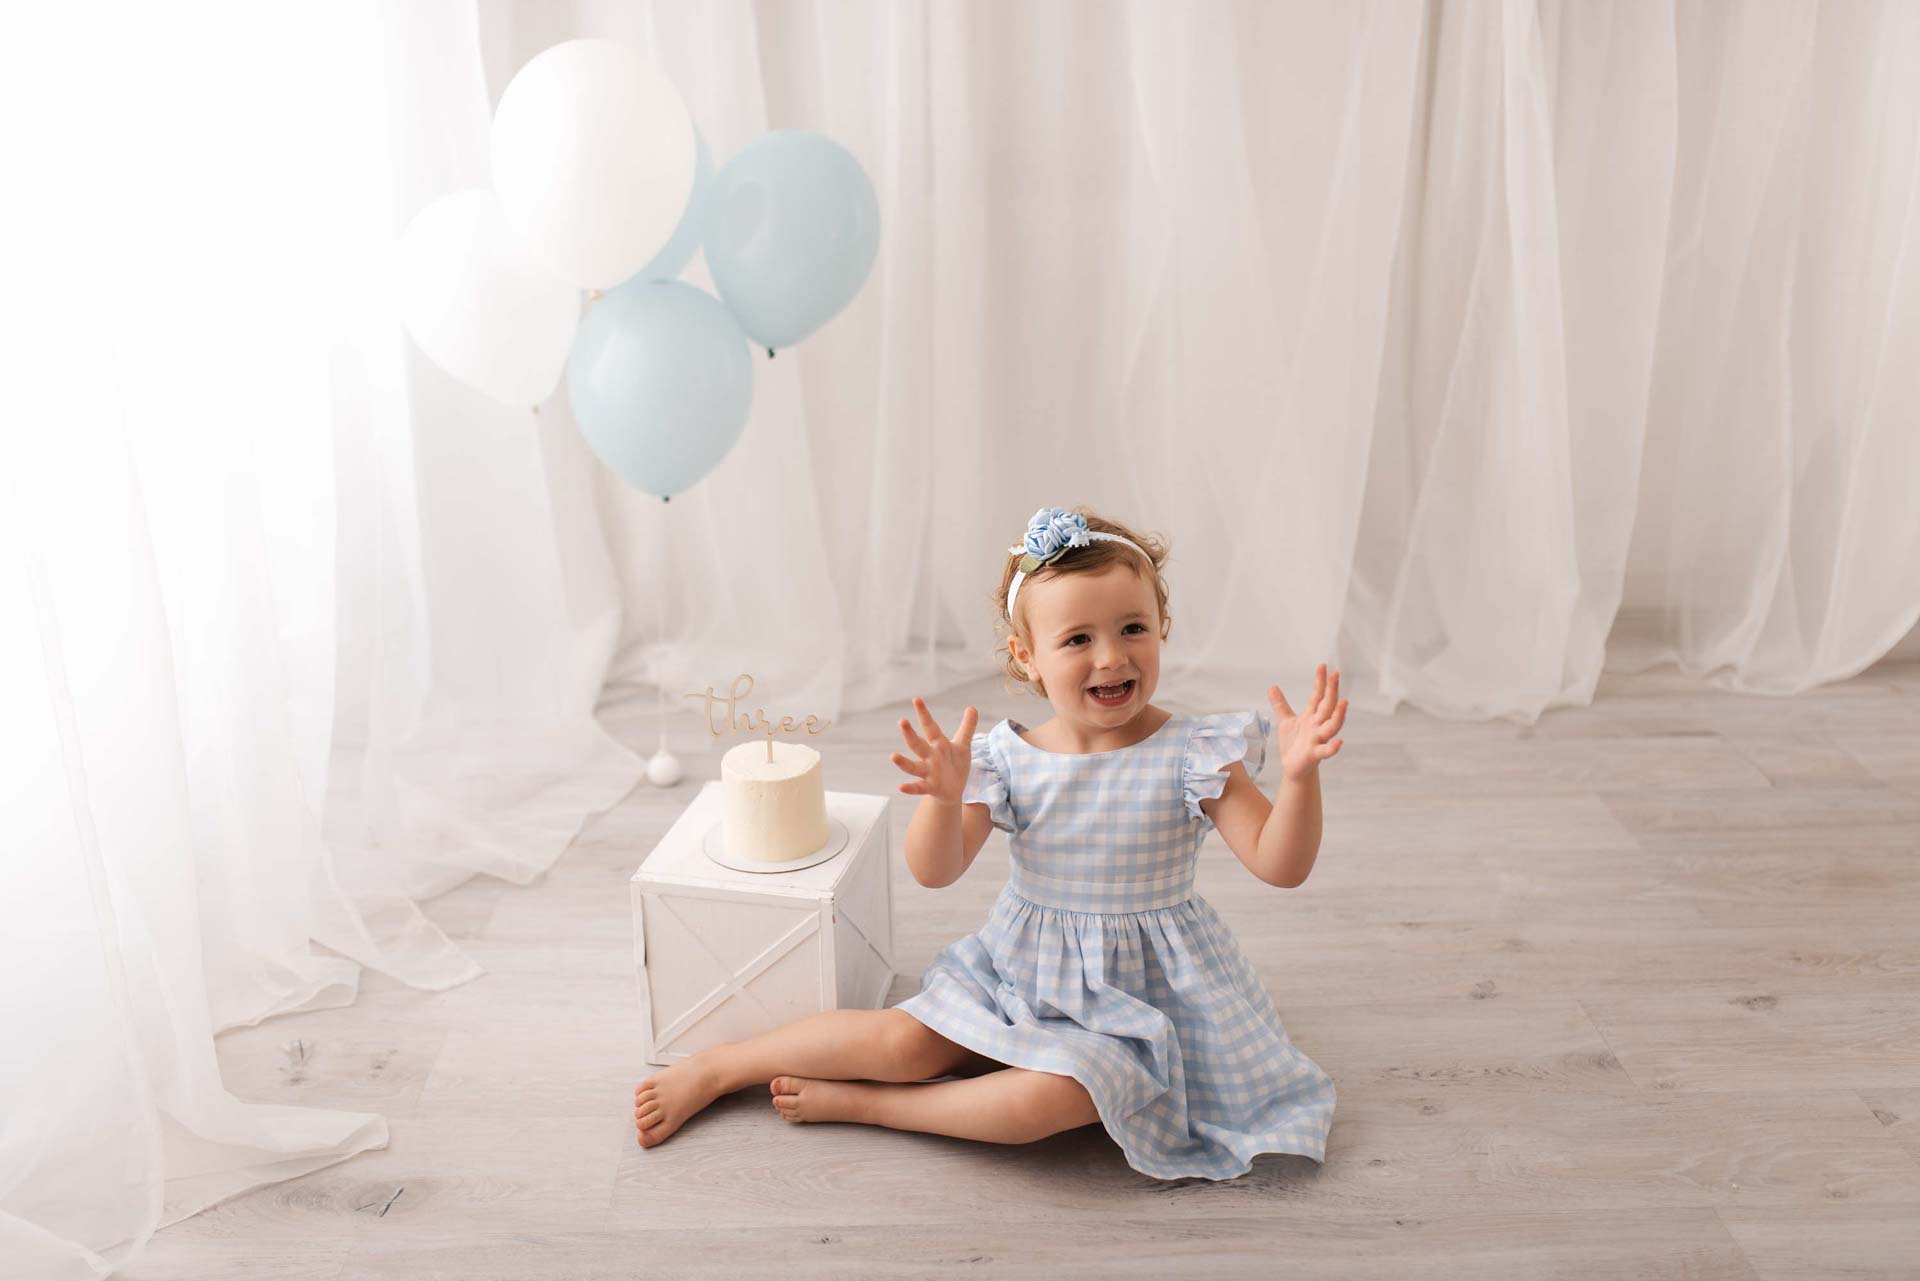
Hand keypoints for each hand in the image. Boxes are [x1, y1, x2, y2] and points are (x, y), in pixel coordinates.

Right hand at [892, 697, 978, 803]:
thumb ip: (967, 727)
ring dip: (903, 762)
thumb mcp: (963, 745)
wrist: (953, 791)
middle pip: (917, 744)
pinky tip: (901, 787)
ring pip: (913, 766)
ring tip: (893, 756)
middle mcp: (930, 757)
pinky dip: (910, 788)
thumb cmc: (955, 765)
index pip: (930, 727)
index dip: (924, 713)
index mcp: (938, 744)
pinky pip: (918, 787)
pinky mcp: (930, 787)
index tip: (916, 699)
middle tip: (902, 721)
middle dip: (910, 734)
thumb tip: (972, 707)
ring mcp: (928, 772)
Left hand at [1268, 663, 1345, 780]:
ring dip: (1339, 715)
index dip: (1320, 682)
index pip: (1318, 695)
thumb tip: (1272, 686)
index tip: (1323, 666)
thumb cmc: (1293, 743)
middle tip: (1335, 675)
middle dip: (1332, 691)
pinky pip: (1326, 751)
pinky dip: (1333, 747)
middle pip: (1327, 706)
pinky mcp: (1315, 754)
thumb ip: (1280, 704)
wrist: (1293, 767)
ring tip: (1344, 702)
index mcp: (1311, 716)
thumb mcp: (1285, 720)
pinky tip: (1339, 742)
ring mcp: (1318, 739)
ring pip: (1332, 726)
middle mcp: (1317, 725)